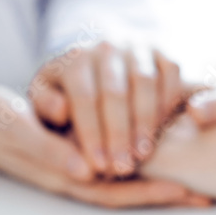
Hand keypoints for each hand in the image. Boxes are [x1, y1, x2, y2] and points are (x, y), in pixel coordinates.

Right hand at [0, 87, 210, 207]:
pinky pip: (118, 163)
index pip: (116, 192)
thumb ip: (49, 149)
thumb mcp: (18, 132)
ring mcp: (80, 166)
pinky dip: (144, 165)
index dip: (151, 194)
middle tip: (207, 199)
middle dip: (166, 197)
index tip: (186, 193)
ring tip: (197, 186)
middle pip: (130, 193)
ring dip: (159, 185)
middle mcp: (78, 175)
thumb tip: (86, 168)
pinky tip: (167, 157)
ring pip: (127, 181)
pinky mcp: (81, 150)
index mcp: (66, 175)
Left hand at [29, 42, 185, 177]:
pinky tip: (160, 131)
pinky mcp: (162, 51)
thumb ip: (45, 104)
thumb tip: (60, 112)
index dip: (92, 133)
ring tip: (142, 155)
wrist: (96, 59)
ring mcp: (136, 47)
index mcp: (74, 58)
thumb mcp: (46, 94)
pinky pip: (171, 73)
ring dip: (146, 122)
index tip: (98, 165)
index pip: (84, 97)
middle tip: (122, 168)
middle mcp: (106, 47)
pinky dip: (168, 103)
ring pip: (145, 82)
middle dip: (119, 134)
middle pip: (115, 92)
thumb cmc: (68, 89)